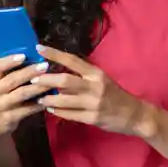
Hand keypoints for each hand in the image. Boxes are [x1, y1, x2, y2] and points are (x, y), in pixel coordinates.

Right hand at [0, 53, 51, 140]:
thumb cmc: (3, 96)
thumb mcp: (2, 83)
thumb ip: (14, 71)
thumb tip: (36, 56)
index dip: (9, 61)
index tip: (24, 56)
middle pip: (11, 80)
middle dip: (29, 72)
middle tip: (45, 66)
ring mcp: (0, 105)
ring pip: (21, 94)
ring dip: (37, 87)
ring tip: (51, 82)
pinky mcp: (8, 118)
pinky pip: (27, 109)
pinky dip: (38, 104)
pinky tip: (49, 100)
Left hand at [33, 46, 147, 135]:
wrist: (134, 115)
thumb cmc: (115, 95)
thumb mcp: (101, 80)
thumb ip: (83, 75)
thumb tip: (58, 70)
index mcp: (96, 73)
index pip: (72, 60)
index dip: (54, 54)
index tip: (38, 48)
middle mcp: (95, 86)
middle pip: (65, 79)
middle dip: (46, 79)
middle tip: (33, 79)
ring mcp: (93, 103)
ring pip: (64, 99)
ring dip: (48, 98)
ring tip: (38, 98)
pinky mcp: (93, 118)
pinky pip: (70, 114)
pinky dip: (58, 111)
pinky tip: (50, 109)